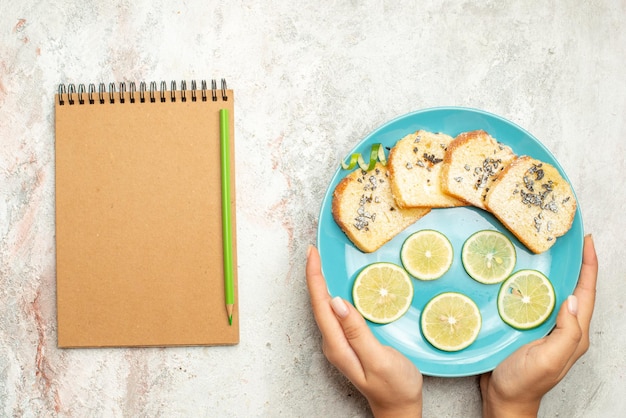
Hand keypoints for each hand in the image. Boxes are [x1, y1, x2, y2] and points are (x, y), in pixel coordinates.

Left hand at [306, 246, 422, 417]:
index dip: (315, 278)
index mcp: (338, 345)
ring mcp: (340, 343)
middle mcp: (334, 343)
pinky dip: (332, 294)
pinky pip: (336, 313)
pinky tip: (336, 285)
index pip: (321, 305)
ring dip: (321, 283)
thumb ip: (358, 332)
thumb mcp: (379, 359)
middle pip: (319, 303)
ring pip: (326, 307)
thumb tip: (337, 302)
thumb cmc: (394, 386)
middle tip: (314, 251)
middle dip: (314, 276)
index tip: (312, 254)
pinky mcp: (349, 341)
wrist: (400, 407)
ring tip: (320, 262)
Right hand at [480, 234, 597, 417]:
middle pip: (574, 289)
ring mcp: (545, 327)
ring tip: (547, 251)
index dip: (589, 266)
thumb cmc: (524, 382)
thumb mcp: (549, 359)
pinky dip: (532, 284)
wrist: (502, 399)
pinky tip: (521, 275)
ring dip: (554, 271)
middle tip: (568, 240)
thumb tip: (574, 299)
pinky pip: (534, 301)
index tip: (587, 242)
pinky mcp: (526, 327)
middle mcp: (562, 328)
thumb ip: (566, 332)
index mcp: (574, 334)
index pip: (586, 293)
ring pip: (554, 293)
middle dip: (575, 263)